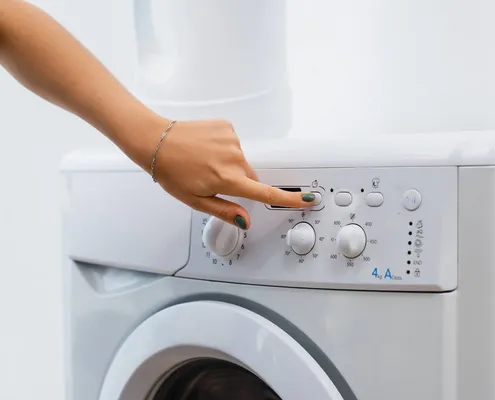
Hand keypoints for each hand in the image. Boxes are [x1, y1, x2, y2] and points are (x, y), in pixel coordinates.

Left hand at [141, 119, 314, 229]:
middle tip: (211, 179)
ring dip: (228, 163)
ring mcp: (232, 140)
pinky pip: (233, 143)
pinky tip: (206, 147)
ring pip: (241, 160)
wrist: (156, 140)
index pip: (265, 193)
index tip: (307, 199)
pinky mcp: (227, 127)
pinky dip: (223, 147)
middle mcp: (234, 158)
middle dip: (237, 181)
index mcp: (228, 180)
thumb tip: (246, 222)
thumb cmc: (172, 172)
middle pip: (249, 176)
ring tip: (204, 161)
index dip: (288, 199)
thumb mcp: (196, 201)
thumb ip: (225, 211)